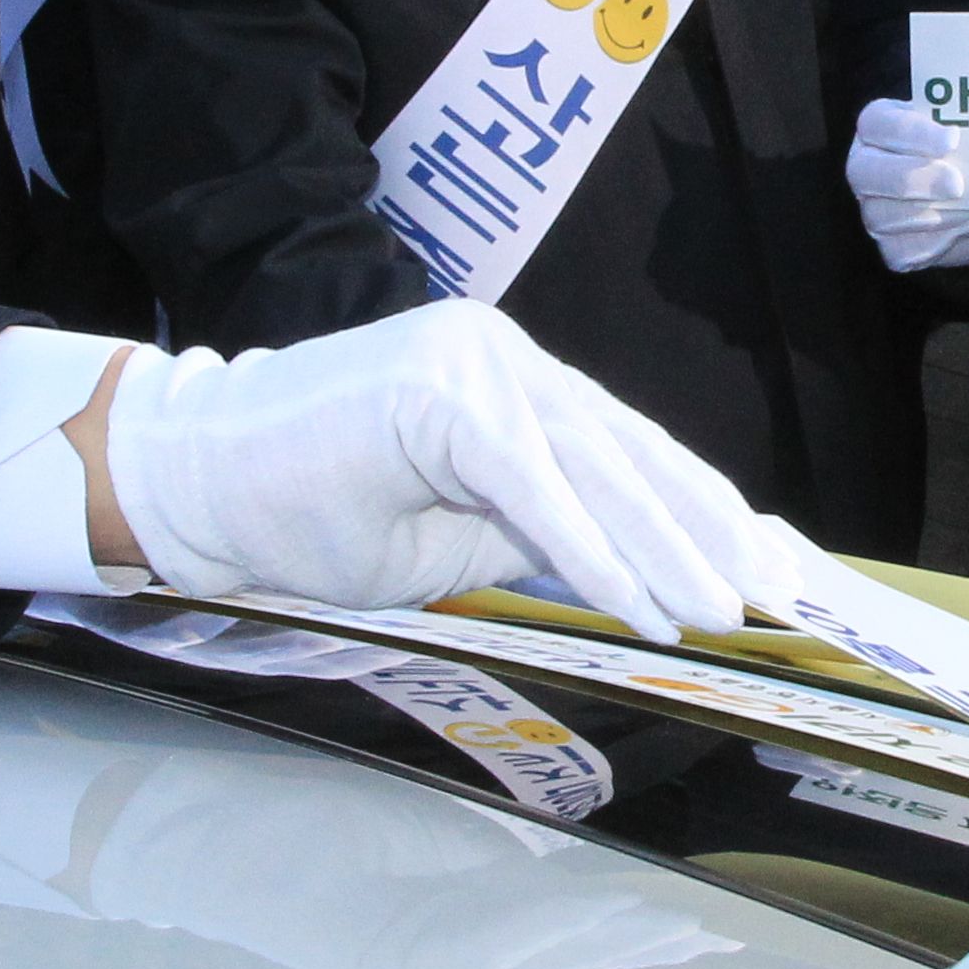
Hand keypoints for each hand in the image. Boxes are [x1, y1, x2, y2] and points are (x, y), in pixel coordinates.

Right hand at [94, 301, 789, 642]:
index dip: (699, 511)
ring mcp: (473, 364)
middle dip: (710, 532)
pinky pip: (539, 490)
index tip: (763, 569)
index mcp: (507, 377)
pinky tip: (647, 606)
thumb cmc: (304, 512)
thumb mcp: (451, 538)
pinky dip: (598, 555)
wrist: (193, 484)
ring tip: (726, 612)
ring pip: (599, 470)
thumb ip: (535, 535)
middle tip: (776, 596)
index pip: (625, 448)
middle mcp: (501, 356)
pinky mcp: (441, 397)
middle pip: (630, 454)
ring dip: (669, 553)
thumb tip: (626, 570)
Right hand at [845, 95, 968, 272]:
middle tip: (957, 183)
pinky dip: (936, 243)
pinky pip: (902, 251)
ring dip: (931, 214)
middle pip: (865, 172)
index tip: (952, 139)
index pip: (879, 124)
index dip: (912, 132)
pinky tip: (961, 230)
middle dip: (914, 178)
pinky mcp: (890, 245)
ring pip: (881, 216)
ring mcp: (872, 208)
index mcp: (878, 126)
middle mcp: (865, 166)